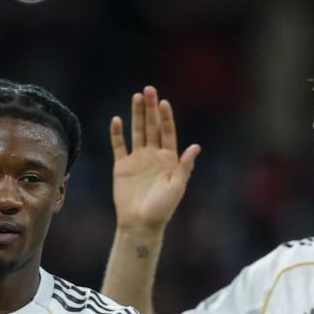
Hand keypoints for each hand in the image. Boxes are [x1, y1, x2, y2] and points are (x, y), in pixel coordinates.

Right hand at [110, 86, 200, 231]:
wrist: (140, 224)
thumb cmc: (162, 209)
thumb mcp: (177, 187)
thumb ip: (185, 166)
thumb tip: (196, 146)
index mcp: (169, 159)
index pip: (167, 132)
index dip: (166, 117)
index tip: (164, 103)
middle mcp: (153, 156)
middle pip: (152, 127)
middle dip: (151, 108)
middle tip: (149, 90)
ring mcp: (137, 159)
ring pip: (137, 132)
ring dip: (136, 115)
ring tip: (136, 97)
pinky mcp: (122, 166)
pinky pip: (119, 146)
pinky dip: (117, 133)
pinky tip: (117, 120)